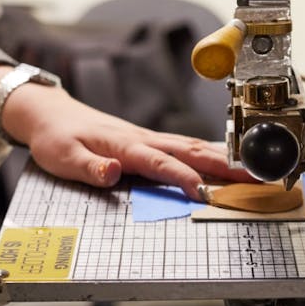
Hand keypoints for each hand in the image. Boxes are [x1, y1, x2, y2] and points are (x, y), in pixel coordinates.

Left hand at [0, 65, 256, 199]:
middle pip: (191, 151)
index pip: (159, 162)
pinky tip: (226, 161)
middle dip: (224, 165)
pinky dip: (212, 153)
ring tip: (252, 171)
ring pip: (194, 147)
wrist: (50, 113)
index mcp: (125, 145)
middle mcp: (143, 139)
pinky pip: (187, 147)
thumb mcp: (62, 156)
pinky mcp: (150, 141)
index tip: (204, 192)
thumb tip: (111, 172)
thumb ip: (89, 167)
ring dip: (224, 159)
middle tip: (254, 177)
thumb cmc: (57, 137)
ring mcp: (149, 138)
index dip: (182, 177)